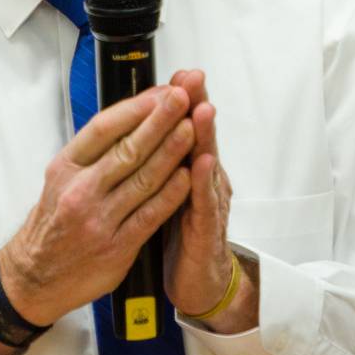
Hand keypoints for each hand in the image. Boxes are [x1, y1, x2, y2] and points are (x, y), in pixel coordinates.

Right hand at [0, 85, 194, 331]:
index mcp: (66, 167)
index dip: (136, 107)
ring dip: (171, 151)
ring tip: (192, 128)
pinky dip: (170, 194)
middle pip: (128, 149)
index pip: (104, 128)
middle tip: (182, 97)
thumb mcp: (60, 178)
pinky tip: (187, 176)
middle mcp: (81, 190)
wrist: (35, 276)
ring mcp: (99, 219)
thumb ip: (93, 153)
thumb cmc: (54, 223)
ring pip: (143, 178)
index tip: (160, 91)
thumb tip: (131, 117)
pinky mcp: (116, 247)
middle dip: (159, 120)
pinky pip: (149, 215)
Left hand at [164, 69, 257, 332]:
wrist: (197, 282)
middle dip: (195, 104)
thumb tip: (144, 126)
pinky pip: (205, 204)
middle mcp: (204, 179)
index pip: (186, 127)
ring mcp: (209, 203)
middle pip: (200, 136)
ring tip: (202, 108)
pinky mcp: (207, 231)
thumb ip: (162, 159)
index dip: (182, 100)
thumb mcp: (167, 189)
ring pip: (207, 163)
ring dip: (205, 135)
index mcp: (190, 168)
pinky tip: (202, 164)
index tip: (178, 72)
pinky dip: (203, 182)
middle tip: (193, 77)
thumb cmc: (180, 234)